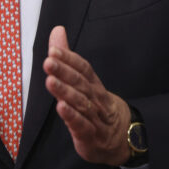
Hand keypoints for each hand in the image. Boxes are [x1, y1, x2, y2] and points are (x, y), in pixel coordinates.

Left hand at [43, 26, 130, 166]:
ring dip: (65, 92)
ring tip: (50, 81)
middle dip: (64, 72)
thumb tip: (57, 30)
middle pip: (80, 83)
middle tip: (49, 62)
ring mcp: (94, 117)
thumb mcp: (83, 81)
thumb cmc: (96, 106)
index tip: (53, 50)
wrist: (120, 138)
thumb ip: (68, 57)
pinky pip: (82, 125)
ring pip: (81, 103)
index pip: (83, 68)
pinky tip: (61, 108)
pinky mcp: (90, 135)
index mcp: (93, 85)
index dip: (69, 59)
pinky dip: (72, 117)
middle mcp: (95, 98)